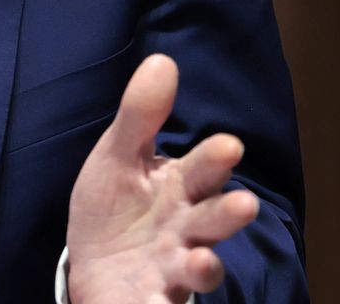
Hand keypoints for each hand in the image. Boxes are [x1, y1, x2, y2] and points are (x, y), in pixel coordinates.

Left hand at [64, 54, 258, 303]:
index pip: (203, 169)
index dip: (215, 159)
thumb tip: (162, 60)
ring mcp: (174, 269)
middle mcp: (187, 229)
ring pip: (199, 268)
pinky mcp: (155, 300)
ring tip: (201, 264)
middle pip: (212, 220)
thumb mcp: (118, 157)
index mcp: (180, 187)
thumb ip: (140, 116)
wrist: (95, 266)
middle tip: (243, 204)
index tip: (228, 146)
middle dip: (227, 213)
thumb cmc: (117, 205)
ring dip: (205, 267)